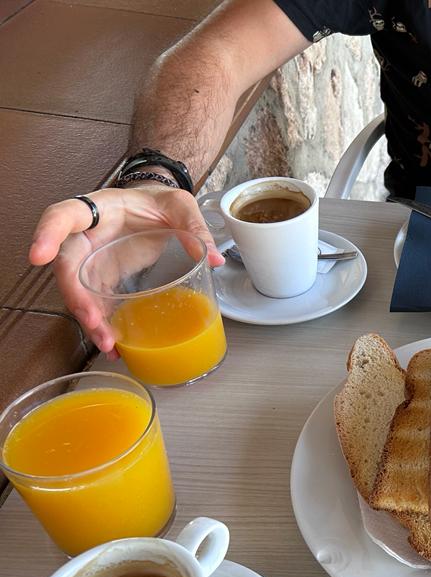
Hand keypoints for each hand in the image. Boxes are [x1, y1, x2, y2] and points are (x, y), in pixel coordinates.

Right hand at [28, 185, 223, 354]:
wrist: (157, 208)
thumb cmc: (161, 200)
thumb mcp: (180, 205)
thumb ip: (195, 227)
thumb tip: (214, 258)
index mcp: (100, 207)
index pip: (63, 216)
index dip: (47, 234)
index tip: (38, 256)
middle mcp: (87, 234)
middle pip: (68, 266)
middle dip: (76, 296)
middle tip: (94, 321)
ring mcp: (94, 257)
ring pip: (79, 290)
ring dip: (90, 318)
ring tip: (109, 344)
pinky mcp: (104, 275)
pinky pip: (96, 301)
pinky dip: (103, 322)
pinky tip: (115, 345)